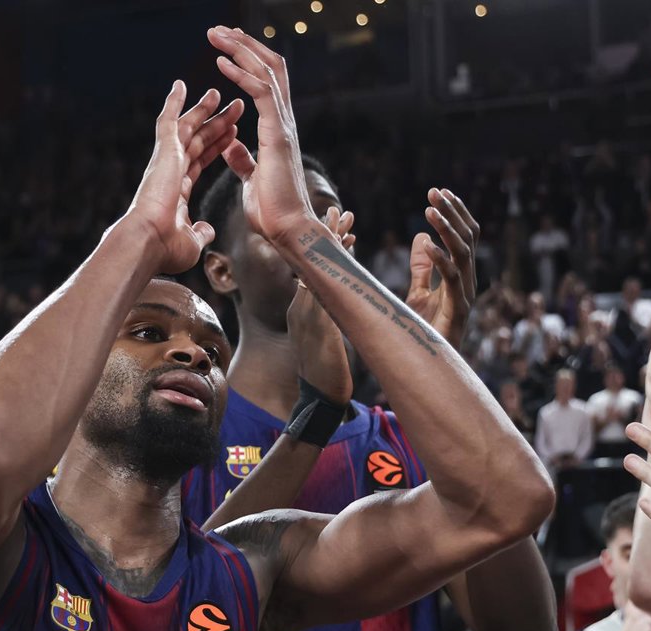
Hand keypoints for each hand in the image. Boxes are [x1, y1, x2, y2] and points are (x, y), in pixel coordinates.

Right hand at [126, 80, 242, 274]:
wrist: (148, 243)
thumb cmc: (165, 248)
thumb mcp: (192, 241)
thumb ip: (200, 232)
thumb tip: (205, 231)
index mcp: (177, 190)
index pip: (200, 161)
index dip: (217, 147)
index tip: (232, 134)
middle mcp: (170, 172)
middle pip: (197, 141)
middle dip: (217, 124)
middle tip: (235, 107)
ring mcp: (166, 161)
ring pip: (187, 128)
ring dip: (203, 111)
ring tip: (218, 93)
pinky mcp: (163, 154)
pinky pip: (168, 121)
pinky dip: (173, 102)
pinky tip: (180, 84)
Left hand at [208, 26, 313, 244]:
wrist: (288, 231)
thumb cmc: (273, 211)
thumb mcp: (251, 179)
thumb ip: (243, 159)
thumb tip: (230, 146)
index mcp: (275, 130)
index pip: (264, 84)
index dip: (246, 62)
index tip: (224, 49)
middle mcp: (282, 122)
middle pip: (268, 69)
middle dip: (243, 45)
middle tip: (218, 31)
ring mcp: (282, 126)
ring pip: (266, 72)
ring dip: (240, 50)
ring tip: (217, 35)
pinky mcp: (277, 135)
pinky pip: (261, 93)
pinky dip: (242, 74)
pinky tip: (221, 62)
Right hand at [287, 207, 352, 404]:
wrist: (318, 401)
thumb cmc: (324, 376)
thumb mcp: (322, 344)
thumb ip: (324, 324)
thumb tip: (329, 313)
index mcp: (303, 311)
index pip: (311, 271)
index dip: (322, 248)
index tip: (335, 226)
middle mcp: (302, 308)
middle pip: (311, 263)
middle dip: (325, 235)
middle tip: (339, 210)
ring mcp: (308, 315)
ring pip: (319, 270)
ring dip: (332, 243)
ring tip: (345, 219)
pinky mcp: (319, 325)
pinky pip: (328, 289)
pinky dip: (337, 268)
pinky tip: (349, 250)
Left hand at [407, 188, 477, 347]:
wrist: (429, 365)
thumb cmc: (425, 331)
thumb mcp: (418, 292)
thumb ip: (422, 266)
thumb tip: (421, 237)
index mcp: (461, 274)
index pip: (465, 235)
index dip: (455, 213)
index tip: (439, 192)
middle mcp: (468, 281)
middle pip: (467, 239)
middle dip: (451, 213)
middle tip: (434, 192)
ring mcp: (465, 295)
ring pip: (463, 254)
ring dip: (447, 230)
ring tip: (430, 211)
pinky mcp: (458, 310)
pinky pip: (452, 280)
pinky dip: (440, 261)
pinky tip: (428, 245)